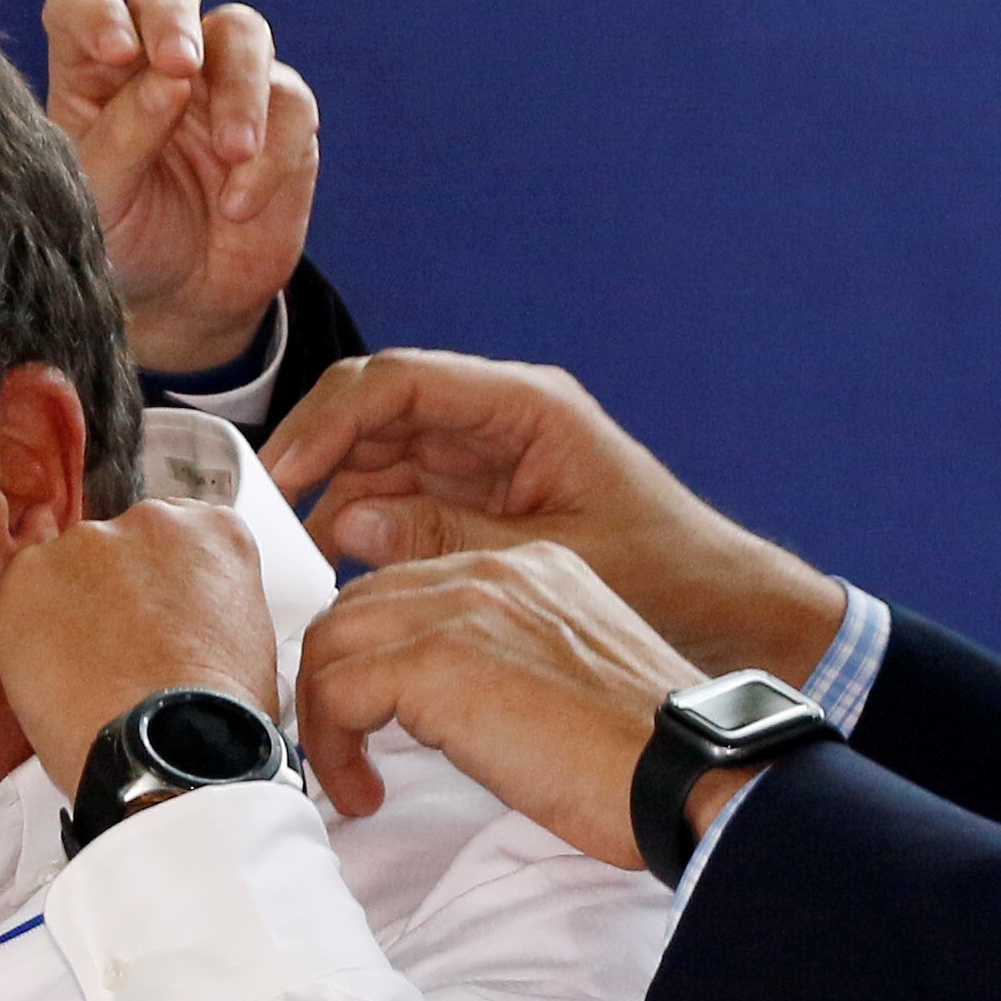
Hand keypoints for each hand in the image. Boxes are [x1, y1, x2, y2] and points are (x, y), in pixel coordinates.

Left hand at [0, 499, 283, 798]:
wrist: (167, 748)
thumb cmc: (215, 715)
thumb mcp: (253, 641)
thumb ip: (214, 602)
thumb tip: (189, 620)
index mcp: (215, 532)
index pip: (179, 535)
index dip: (162, 583)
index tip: (157, 614)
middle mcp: (151, 522)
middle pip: (120, 548)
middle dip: (115, 591)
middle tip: (122, 651)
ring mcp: (86, 543)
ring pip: (67, 570)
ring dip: (70, 611)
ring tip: (89, 674)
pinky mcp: (29, 574)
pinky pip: (21, 599)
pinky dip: (29, 635)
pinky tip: (58, 677)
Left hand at [45, 0, 320, 375]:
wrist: (183, 302)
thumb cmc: (125, 242)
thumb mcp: (101, 202)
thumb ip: (124, 137)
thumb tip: (169, 78)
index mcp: (92, 68)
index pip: (84, 1)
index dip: (97, 10)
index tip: (115, 52)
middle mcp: (156, 58)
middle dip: (175, 15)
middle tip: (181, 64)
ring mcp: (222, 80)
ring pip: (242, 30)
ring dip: (239, 85)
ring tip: (230, 153)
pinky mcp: (280, 117)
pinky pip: (290, 104)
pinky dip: (270, 153)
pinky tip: (239, 205)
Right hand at [264, 350, 846, 683]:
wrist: (733, 615)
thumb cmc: (671, 577)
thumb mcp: (551, 558)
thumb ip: (447, 537)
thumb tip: (344, 523)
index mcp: (525, 408)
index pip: (396, 384)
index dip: (327, 423)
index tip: (283, 475)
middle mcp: (499, 424)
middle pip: (376, 419)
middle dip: (318, 463)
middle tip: (268, 526)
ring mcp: (488, 465)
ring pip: (382, 465)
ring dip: (336, 505)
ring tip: (294, 566)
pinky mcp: (484, 509)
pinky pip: (405, 507)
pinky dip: (367, 536)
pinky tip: (339, 581)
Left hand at [291, 546, 707, 870]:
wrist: (690, 772)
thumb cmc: (646, 754)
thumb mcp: (571, 679)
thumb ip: (505, 661)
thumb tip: (438, 704)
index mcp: (529, 567)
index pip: (408, 588)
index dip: (373, 655)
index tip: (370, 718)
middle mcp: (492, 569)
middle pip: (357, 605)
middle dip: (334, 680)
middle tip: (345, 747)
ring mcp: (462, 608)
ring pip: (334, 643)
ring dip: (326, 716)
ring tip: (352, 776)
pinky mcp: (437, 662)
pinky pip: (337, 691)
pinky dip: (332, 748)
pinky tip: (364, 791)